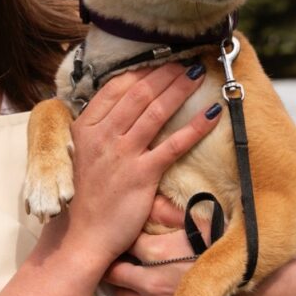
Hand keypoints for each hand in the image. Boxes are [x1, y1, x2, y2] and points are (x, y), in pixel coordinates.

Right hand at [45, 62, 221, 269]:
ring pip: (156, 111)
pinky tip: (213, 112)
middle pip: (139, 93)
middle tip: (185, 60)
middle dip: (165, 73)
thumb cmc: (85, 196)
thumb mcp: (82, 155)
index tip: (159, 60)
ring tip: (198, 74)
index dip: (141, 70)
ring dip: (180, 88)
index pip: (116, 88)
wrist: (81, 236)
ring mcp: (122, 154)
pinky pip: (174, 144)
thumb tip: (124, 109)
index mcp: (85, 128)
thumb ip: (100, 130)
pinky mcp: (142, 175)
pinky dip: (196, 126)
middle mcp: (102, 136)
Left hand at [104, 194, 216, 295]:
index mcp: (158, 254)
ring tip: (133, 276)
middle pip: (114, 274)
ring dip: (125, 286)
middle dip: (115, 265)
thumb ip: (170, 212)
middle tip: (118, 258)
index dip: (122, 240)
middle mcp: (150, 283)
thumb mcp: (203, 224)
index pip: (124, 244)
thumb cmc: (225, 257)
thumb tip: (148, 200)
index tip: (123, 238)